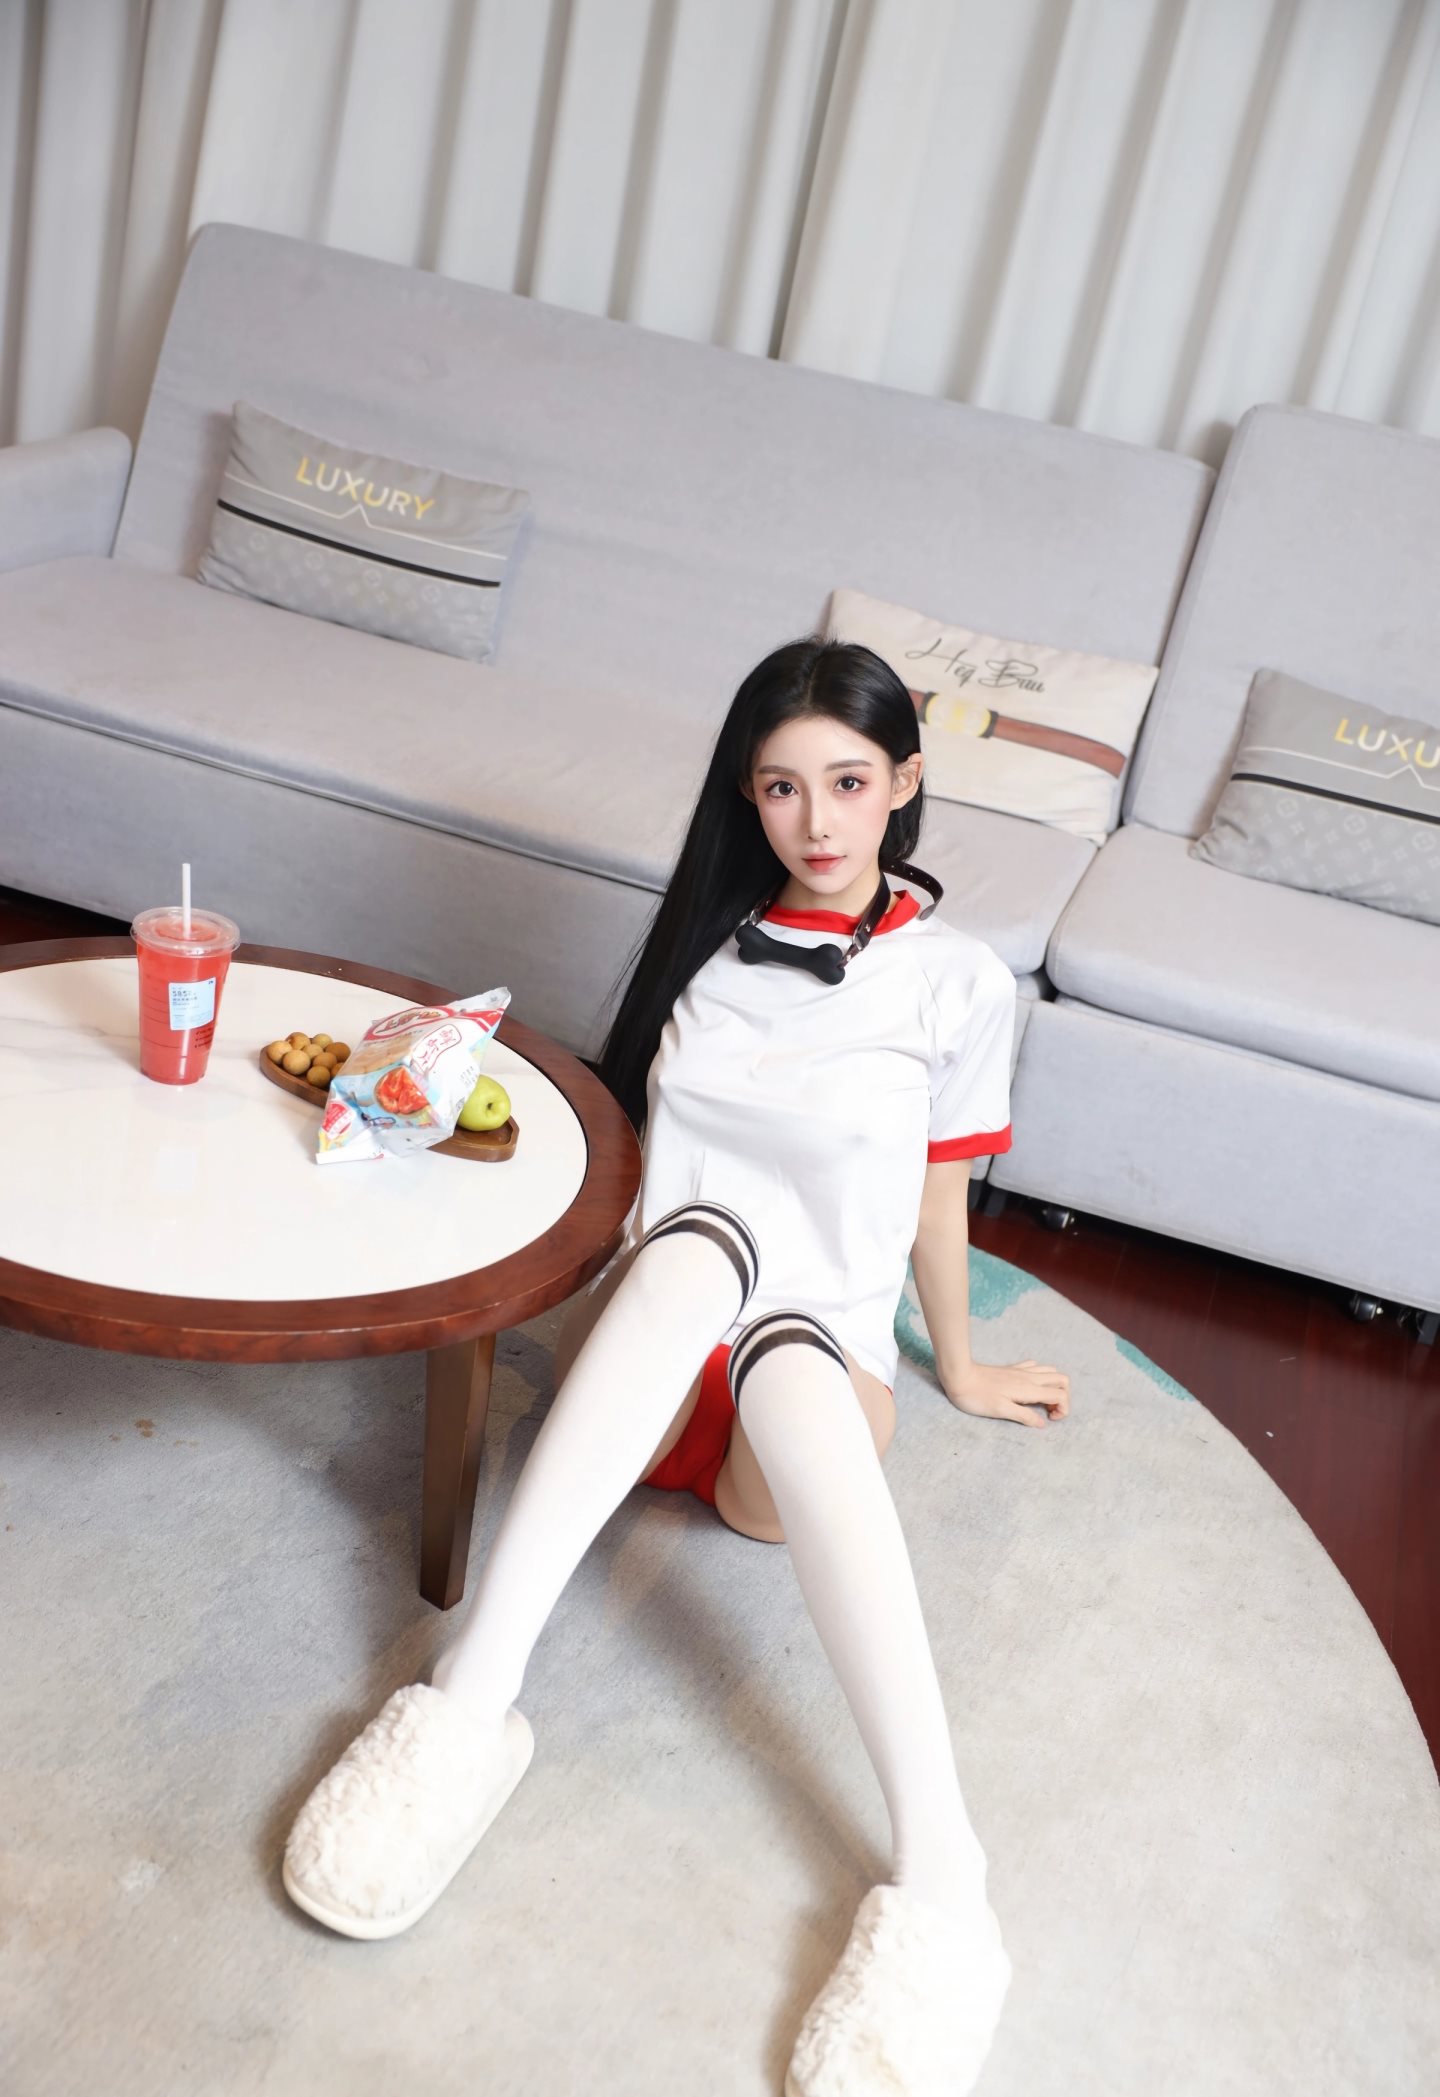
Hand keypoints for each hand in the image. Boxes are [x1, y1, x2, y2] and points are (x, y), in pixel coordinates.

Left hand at [942, 1357, 1068, 1427]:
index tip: (1049, 1419)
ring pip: (1051, 1371)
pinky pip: (1036, 1367)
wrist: (959, 1376)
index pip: (1061, 1395)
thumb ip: (1024, 1416)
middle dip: (1063, 1396)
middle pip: (1061, 1379)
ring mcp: (1021, 1371)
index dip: (1063, 1409)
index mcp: (1029, 1389)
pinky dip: (1041, 1377)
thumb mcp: (1001, 1411)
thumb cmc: (977, 1397)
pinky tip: (1030, 1388)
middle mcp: (1029, 1377)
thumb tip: (1042, 1424)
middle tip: (1049, 1410)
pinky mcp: (1012, 1369)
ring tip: (1041, 1401)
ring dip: (1054, 1386)